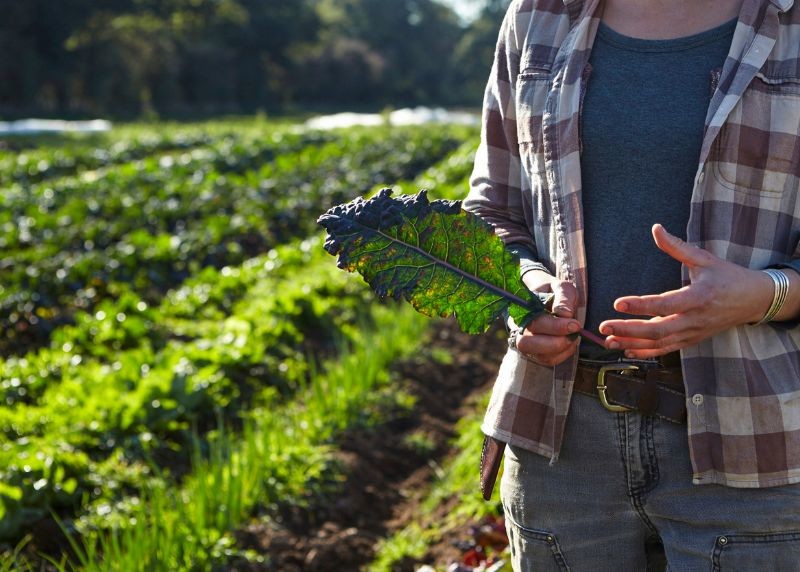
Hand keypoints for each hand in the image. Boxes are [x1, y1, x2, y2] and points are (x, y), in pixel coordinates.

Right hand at [512, 270, 580, 365]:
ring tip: (573, 336)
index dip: (555, 326)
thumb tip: (564, 314)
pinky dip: (563, 354)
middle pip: (527, 343)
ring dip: (561, 349)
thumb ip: (563, 297)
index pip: (534, 323)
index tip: (575, 324)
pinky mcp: (536, 353)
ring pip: (538, 355)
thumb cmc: (555, 294)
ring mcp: (527, 343)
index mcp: (523, 310)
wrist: (549, 300)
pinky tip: (570, 342)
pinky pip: (548, 361)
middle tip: (575, 332)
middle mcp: (520, 328)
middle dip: (555, 342)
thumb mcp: (561, 287)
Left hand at [599, 224, 775, 358]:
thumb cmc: (727, 276)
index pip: (664, 304)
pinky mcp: (691, 340)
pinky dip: (645, 352)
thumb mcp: (704, 258)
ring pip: (659, 343)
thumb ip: (676, 246)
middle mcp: (695, 319)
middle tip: (603, 325)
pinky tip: (626, 349)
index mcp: (698, 297)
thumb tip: (655, 228)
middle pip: (658, 330)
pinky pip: (666, 349)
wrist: (753, 300)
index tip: (617, 303)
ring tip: (608, 341)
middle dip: (628, 329)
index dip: (640, 305)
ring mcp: (693, 333)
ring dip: (632, 343)